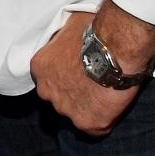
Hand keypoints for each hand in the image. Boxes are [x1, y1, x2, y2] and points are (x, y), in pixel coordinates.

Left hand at [30, 10, 137, 137]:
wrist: (115, 47)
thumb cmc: (94, 31)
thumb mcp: (69, 28)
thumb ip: (64, 39)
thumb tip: (71, 36)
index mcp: (39, 68)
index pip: (49, 79)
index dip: (66, 76)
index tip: (81, 72)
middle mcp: (47, 92)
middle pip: (59, 98)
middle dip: (74, 94)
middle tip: (95, 84)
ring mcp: (66, 109)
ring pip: (76, 114)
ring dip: (89, 107)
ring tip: (107, 93)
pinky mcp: (87, 123)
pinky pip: (96, 127)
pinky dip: (106, 119)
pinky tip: (114, 104)